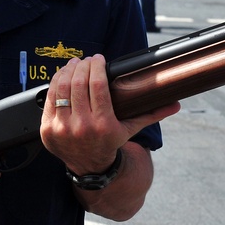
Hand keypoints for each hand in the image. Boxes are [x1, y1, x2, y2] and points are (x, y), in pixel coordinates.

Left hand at [41, 55, 177, 174]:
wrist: (90, 166)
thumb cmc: (111, 141)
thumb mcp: (131, 128)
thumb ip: (153, 113)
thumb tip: (177, 104)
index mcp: (103, 124)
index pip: (97, 84)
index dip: (96, 66)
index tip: (99, 58)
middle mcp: (81, 127)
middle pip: (78, 83)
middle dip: (82, 66)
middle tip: (87, 60)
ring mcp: (62, 129)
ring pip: (62, 89)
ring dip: (67, 71)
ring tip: (75, 64)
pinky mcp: (47, 129)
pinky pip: (49, 99)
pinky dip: (55, 83)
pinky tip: (63, 76)